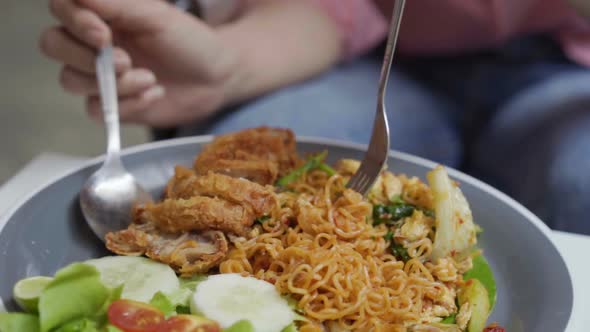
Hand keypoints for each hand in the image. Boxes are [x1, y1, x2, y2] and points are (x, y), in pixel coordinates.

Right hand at [40, 0, 239, 126]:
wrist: (217, 78)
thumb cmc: (189, 41)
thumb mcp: (155, 16)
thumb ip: (114, 4)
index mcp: (102, 16)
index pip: (61, 10)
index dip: (75, 22)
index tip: (103, 35)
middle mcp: (94, 44)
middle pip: (53, 45)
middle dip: (86, 57)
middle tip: (126, 61)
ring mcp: (100, 76)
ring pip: (71, 80)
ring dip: (113, 83)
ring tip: (150, 78)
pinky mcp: (112, 106)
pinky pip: (95, 109)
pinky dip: (127, 104)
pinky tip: (154, 94)